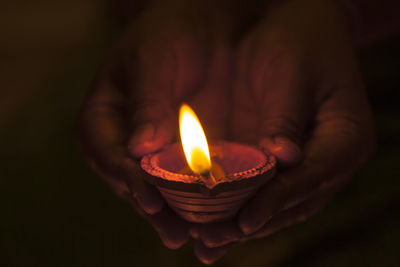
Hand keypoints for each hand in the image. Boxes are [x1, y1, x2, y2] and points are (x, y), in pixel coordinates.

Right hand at [77, 1, 236, 250]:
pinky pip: (186, 181)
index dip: (123, 175)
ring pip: (157, 187)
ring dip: (173, 213)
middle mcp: (125, 137)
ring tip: (194, 235)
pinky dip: (197, 200)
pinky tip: (213, 217)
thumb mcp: (155, 56)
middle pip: (128, 179)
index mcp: (105, 113)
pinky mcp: (184, 153)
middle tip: (173, 231)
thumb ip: (147, 101)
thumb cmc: (173, 31)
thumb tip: (138, 150)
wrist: (207, 27)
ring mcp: (155, 149)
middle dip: (150, 206)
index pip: (104, 150)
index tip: (147, 195)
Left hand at [192, 0, 375, 263]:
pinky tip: (215, 225)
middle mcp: (333, 159)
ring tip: (209, 245)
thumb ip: (286, 116)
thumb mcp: (293, 71)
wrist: (300, 29)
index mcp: (347, 136)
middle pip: (295, 202)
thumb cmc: (300, 41)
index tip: (244, 220)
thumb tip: (280, 159)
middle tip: (214, 241)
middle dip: (254, 222)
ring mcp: (311, 164)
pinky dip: (242, 208)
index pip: (312, 177)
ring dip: (245, 225)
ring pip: (280, 205)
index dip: (277, 200)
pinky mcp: (287, 162)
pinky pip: (266, 191)